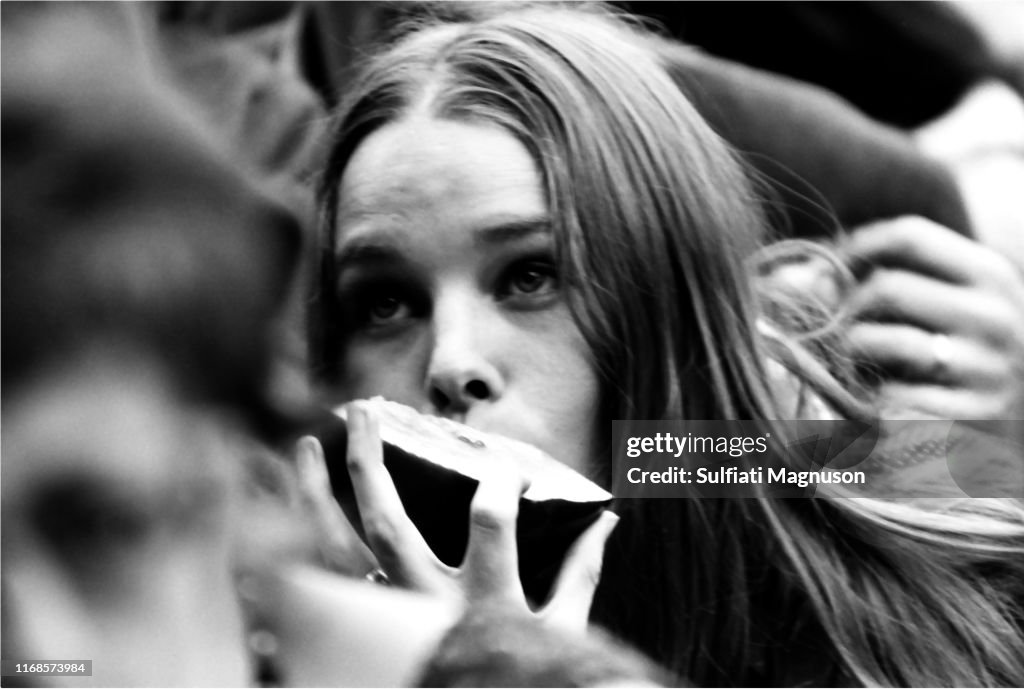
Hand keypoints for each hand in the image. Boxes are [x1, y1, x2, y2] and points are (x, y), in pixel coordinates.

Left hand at [297, 402, 618, 633]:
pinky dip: (297, 543)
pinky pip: (317, 582)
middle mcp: (425, 606)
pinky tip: (288, 505)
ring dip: (314, 494)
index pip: (489, 526)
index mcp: (483, 603)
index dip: (499, 482)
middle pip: (388, 527)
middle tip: (364, 410)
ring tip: (307, 443)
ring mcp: (386, 619)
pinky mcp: (364, 630)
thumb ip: (580, 574)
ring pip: (334, 551)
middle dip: (371, 465)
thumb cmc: (521, 677)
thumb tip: (606, 521)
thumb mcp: (561, 632)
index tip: (508, 465)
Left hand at [841, 216, 1023, 419]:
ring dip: (847, 354)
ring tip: (851, 366)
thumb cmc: (946, 359)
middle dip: (844, 308)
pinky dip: (867, 399)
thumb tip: (782, 278)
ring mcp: (988, 370)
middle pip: (887, 286)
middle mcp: (998, 317)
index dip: (854, 246)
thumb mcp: (931, 306)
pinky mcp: (967, 420)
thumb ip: (873, 277)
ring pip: (878, 341)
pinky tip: (873, 403)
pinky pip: (886, 397)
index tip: (828, 270)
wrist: (999, 433)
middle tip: (830, 329)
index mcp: (991, 275)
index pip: (910, 234)